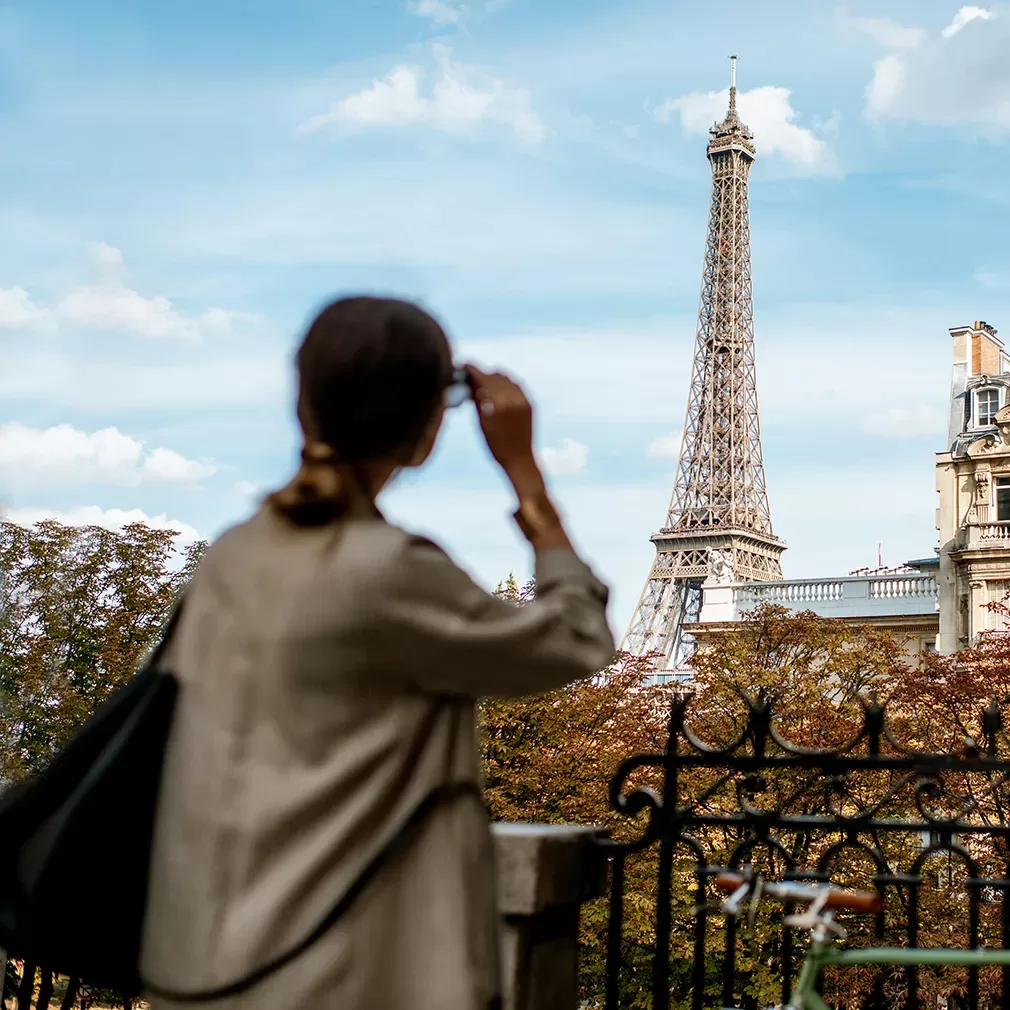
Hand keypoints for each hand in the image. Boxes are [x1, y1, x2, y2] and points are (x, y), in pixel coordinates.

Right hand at [464, 364, 542, 488]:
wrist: (519, 459)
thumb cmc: (496, 445)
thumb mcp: (482, 423)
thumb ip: (476, 400)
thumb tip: (468, 382)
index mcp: (498, 404)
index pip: (483, 378)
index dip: (472, 370)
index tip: (464, 365)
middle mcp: (513, 399)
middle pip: (494, 376)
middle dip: (482, 375)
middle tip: (471, 378)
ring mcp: (523, 400)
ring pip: (506, 378)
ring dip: (494, 378)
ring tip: (484, 385)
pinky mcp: (529, 403)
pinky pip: (516, 386)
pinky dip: (505, 385)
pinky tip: (497, 391)